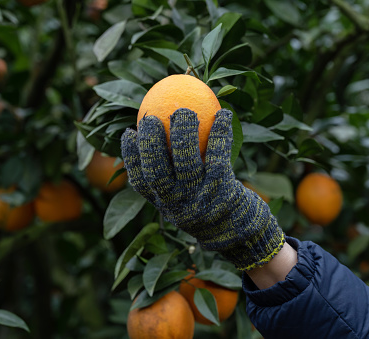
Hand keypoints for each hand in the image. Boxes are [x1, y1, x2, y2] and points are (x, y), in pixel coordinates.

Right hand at [121, 108, 284, 270]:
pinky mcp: (223, 188)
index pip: (140, 181)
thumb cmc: (206, 206)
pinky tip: (222, 113)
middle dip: (150, 142)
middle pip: (157, 171)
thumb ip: (168, 180)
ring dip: (184, 132)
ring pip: (186, 161)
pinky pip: (218, 154)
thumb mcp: (182, 201)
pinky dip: (220, 131)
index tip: (129, 132)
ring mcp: (199, 196)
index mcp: (164, 204)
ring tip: (184, 111)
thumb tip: (154, 139)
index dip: (131, 156)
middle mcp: (178, 203)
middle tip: (150, 118)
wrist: (240, 231)